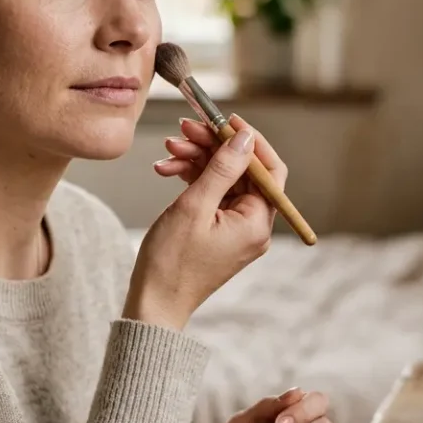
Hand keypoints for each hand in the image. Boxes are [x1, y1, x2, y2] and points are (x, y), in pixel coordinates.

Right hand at [123, 115, 286, 330]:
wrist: (152, 303)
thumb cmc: (171, 262)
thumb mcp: (195, 206)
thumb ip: (223, 168)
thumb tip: (245, 138)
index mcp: (257, 222)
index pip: (269, 170)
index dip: (250, 141)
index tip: (226, 120)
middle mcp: (253, 226)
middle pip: (242, 171)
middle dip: (213, 147)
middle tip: (185, 129)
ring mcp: (235, 230)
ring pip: (223, 180)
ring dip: (197, 160)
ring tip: (169, 149)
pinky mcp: (217, 232)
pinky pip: (211, 195)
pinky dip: (191, 179)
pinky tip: (167, 170)